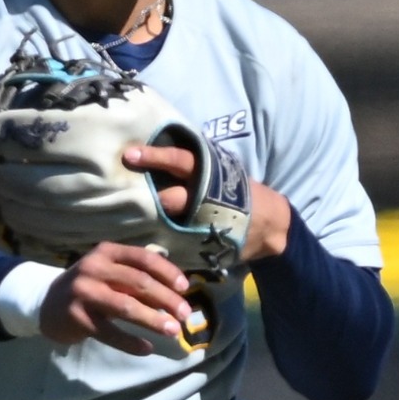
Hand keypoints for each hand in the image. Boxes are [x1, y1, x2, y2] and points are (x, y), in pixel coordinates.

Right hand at [36, 241, 198, 354]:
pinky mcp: (78, 318)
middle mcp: (94, 268)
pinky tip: (147, 348)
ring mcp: (84, 292)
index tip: (185, 288)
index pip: (144, 258)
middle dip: (167, 299)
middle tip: (185, 315)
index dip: (168, 273)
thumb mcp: (108, 272)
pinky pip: (110, 332)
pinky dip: (131, 342)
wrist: (46, 304)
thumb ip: (135, 276)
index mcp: (106, 252)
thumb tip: (176, 293)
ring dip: (153, 320)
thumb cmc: (89, 287)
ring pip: (126, 307)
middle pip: (139, 282)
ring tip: (173, 331)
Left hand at [121, 143, 289, 264]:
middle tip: (127, 193)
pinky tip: (147, 242)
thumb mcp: (225, 171)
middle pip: (172, 197)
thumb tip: (162, 154)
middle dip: (152, 198)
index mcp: (209, 173)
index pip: (178, 160)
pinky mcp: (206, 244)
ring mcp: (204, 223)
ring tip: (133, 222)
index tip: (130, 155)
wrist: (271, 225)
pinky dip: (164, 242)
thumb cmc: (242, 192)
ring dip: (154, 223)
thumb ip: (198, 166)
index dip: (154, 157)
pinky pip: (180, 243)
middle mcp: (204, 197)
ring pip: (172, 222)